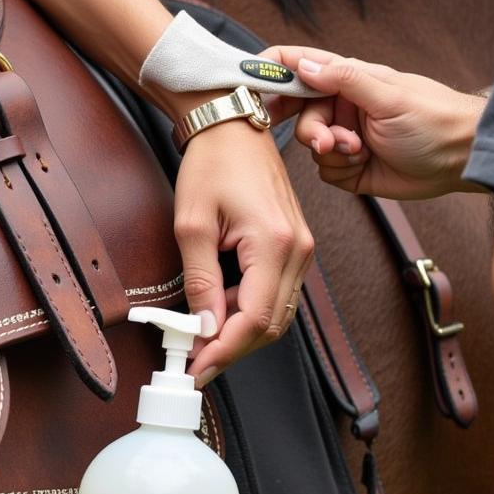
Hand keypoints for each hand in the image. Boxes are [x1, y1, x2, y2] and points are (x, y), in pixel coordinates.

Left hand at [173, 118, 313, 385]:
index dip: (224, 351)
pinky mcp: (295, 246)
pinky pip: (278, 294)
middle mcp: (298, 250)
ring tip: (201, 334)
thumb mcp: (192, 224)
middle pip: (271, 325)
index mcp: (274, 243)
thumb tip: (203, 327)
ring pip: (277, 314)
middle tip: (194, 359)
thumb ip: (200, 281)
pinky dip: (249, 310)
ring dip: (240, 331)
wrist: (233, 125)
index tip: (196, 368)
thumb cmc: (212, 163)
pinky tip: (220, 309)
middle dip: (232, 348)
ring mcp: (301, 248)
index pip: (254, 319)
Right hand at [263, 47, 486, 198]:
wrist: (464, 160)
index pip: (298, 66)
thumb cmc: (435, 119)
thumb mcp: (388, 96)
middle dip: (310, 130)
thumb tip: (302, 64)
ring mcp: (345, 136)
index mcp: (348, 79)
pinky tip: (362, 164)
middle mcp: (342, 105)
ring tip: (357, 152)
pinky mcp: (351, 167)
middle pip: (299, 114)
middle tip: (325, 142)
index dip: (270, 72)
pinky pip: (325, 171)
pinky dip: (340, 170)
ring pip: (311, 146)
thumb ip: (343, 79)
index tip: (249, 86)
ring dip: (331, 152)